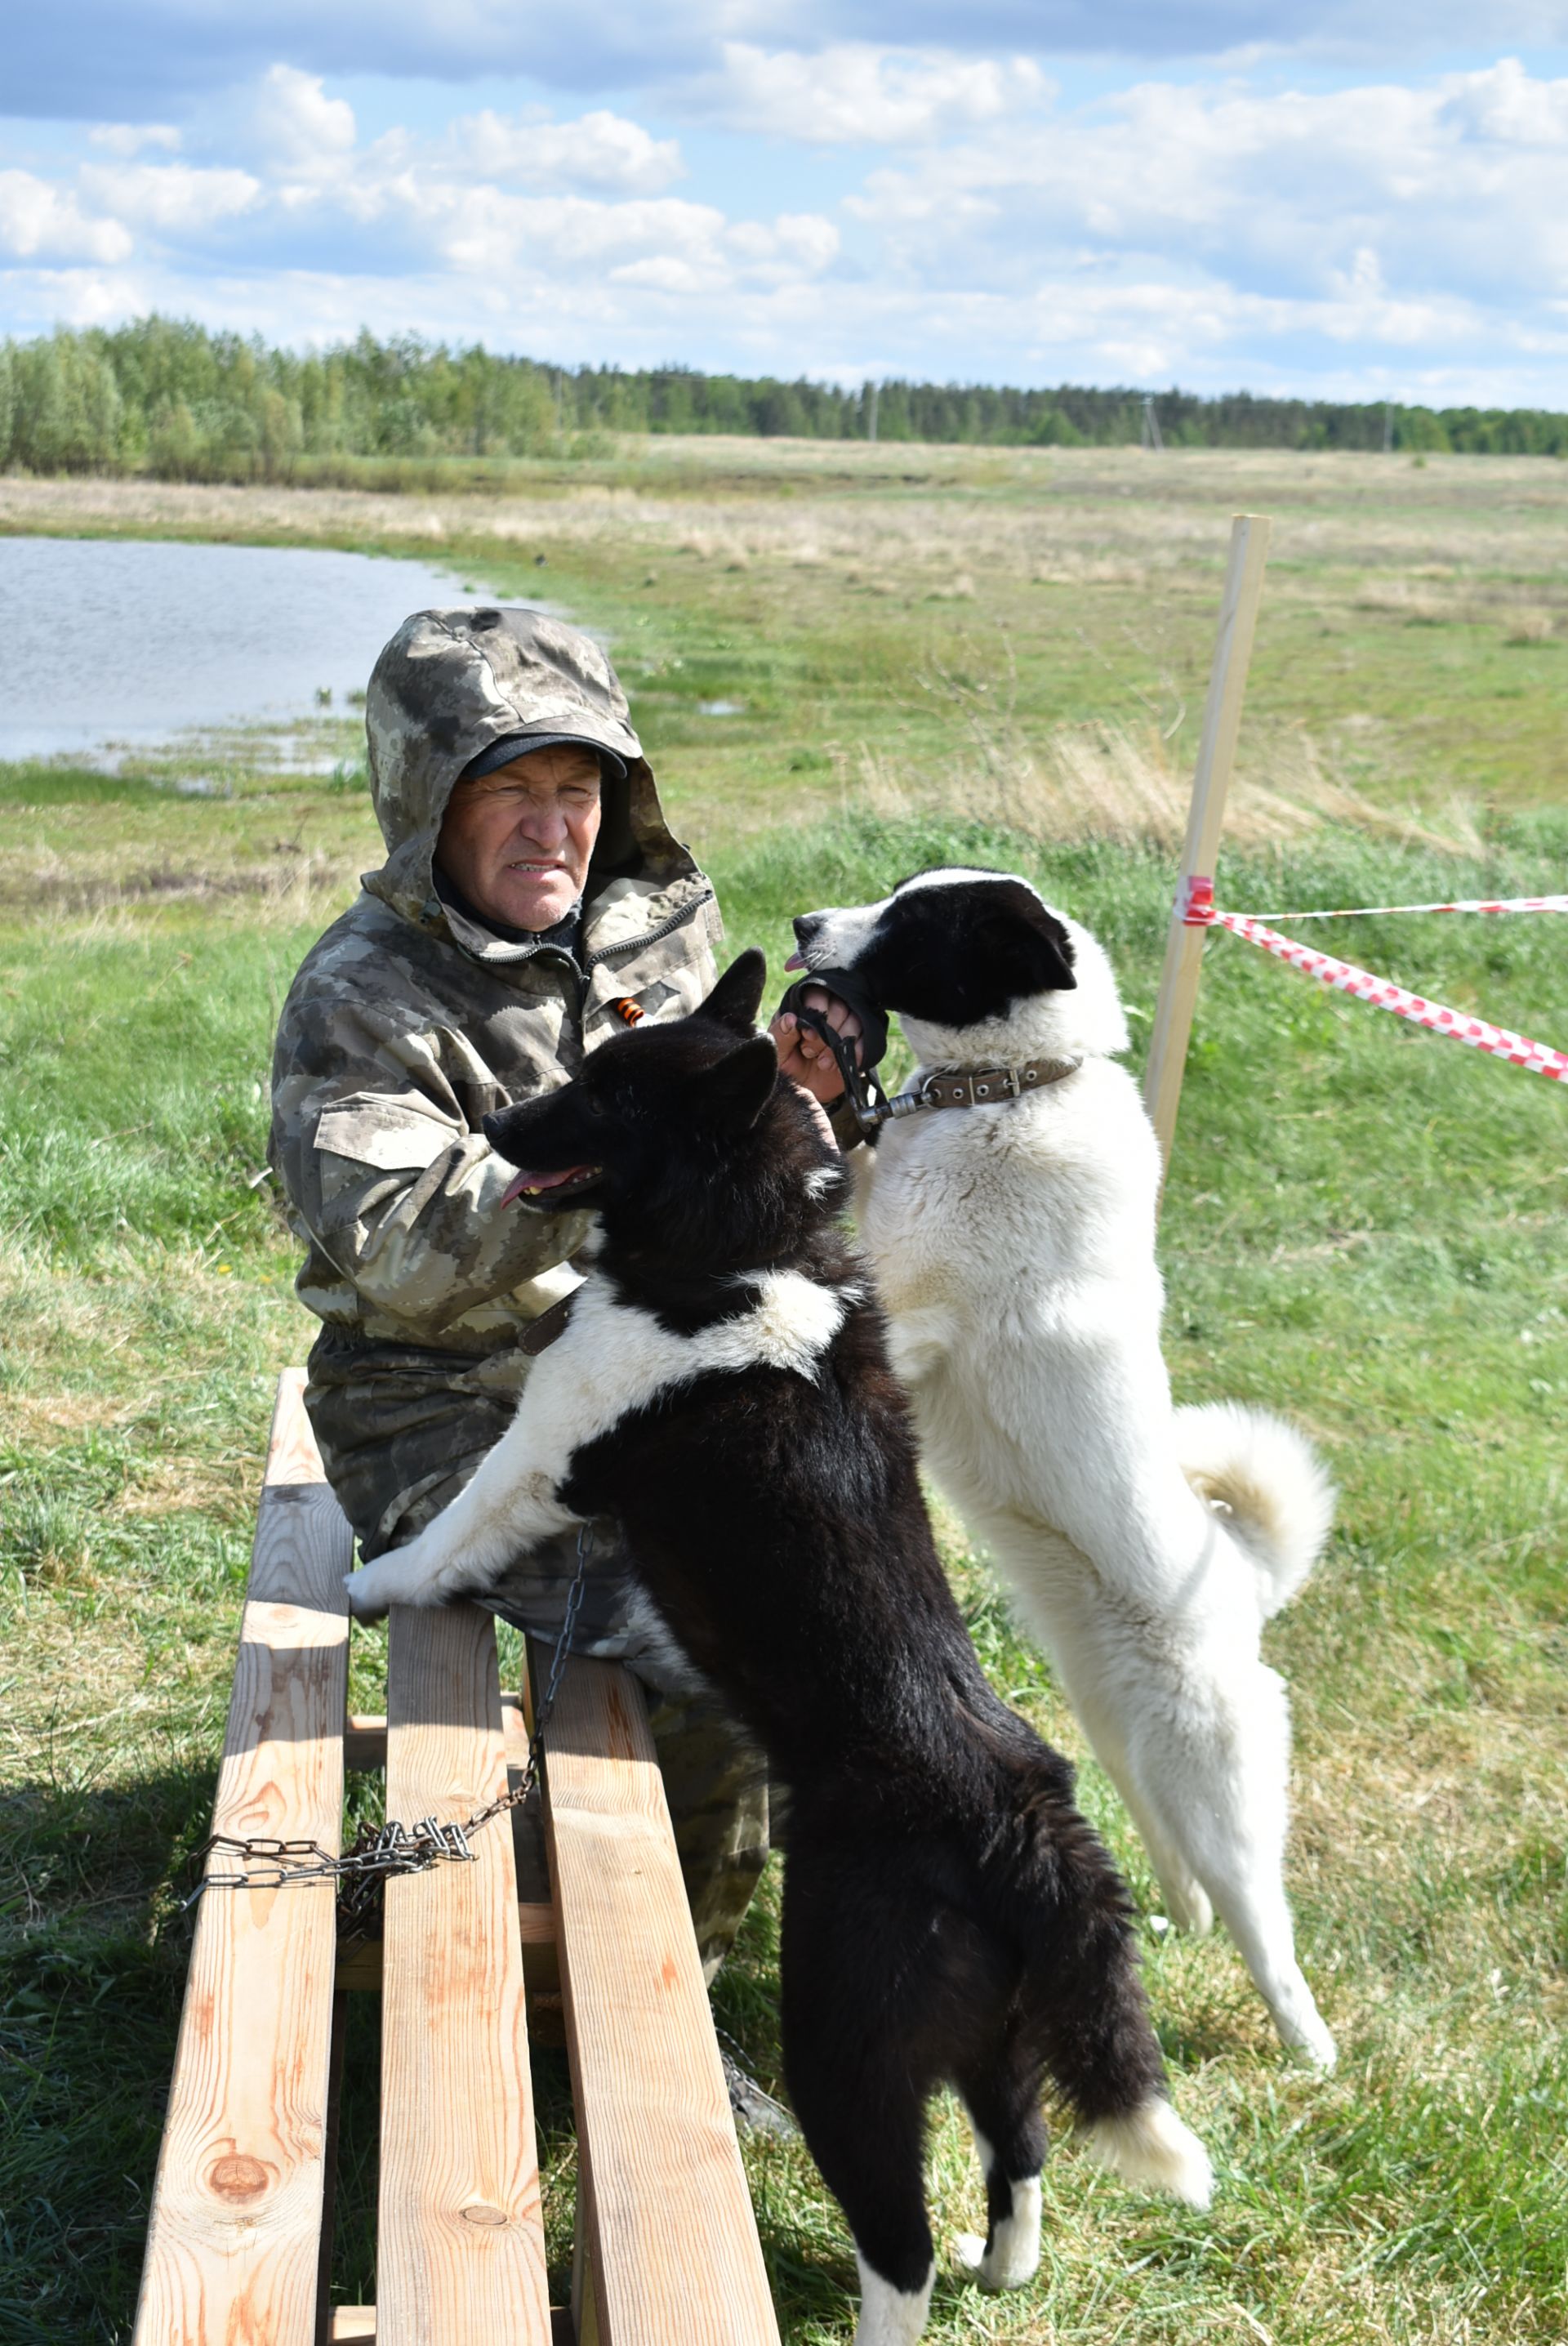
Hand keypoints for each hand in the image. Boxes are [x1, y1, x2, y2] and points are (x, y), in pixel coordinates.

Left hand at [771, 987, 862, 1105]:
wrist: (805, 1093)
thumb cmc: (787, 1068)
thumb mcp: (777, 1053)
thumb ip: (780, 1034)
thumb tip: (791, 1019)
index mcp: (806, 1009)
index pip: (818, 995)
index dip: (815, 1011)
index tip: (805, 1034)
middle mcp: (828, 1014)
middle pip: (839, 1008)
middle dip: (825, 1032)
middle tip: (809, 1052)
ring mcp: (846, 1028)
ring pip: (854, 1022)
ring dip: (838, 1044)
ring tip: (822, 1064)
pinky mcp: (858, 1045)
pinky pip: (866, 1041)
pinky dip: (855, 1053)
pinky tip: (840, 1065)